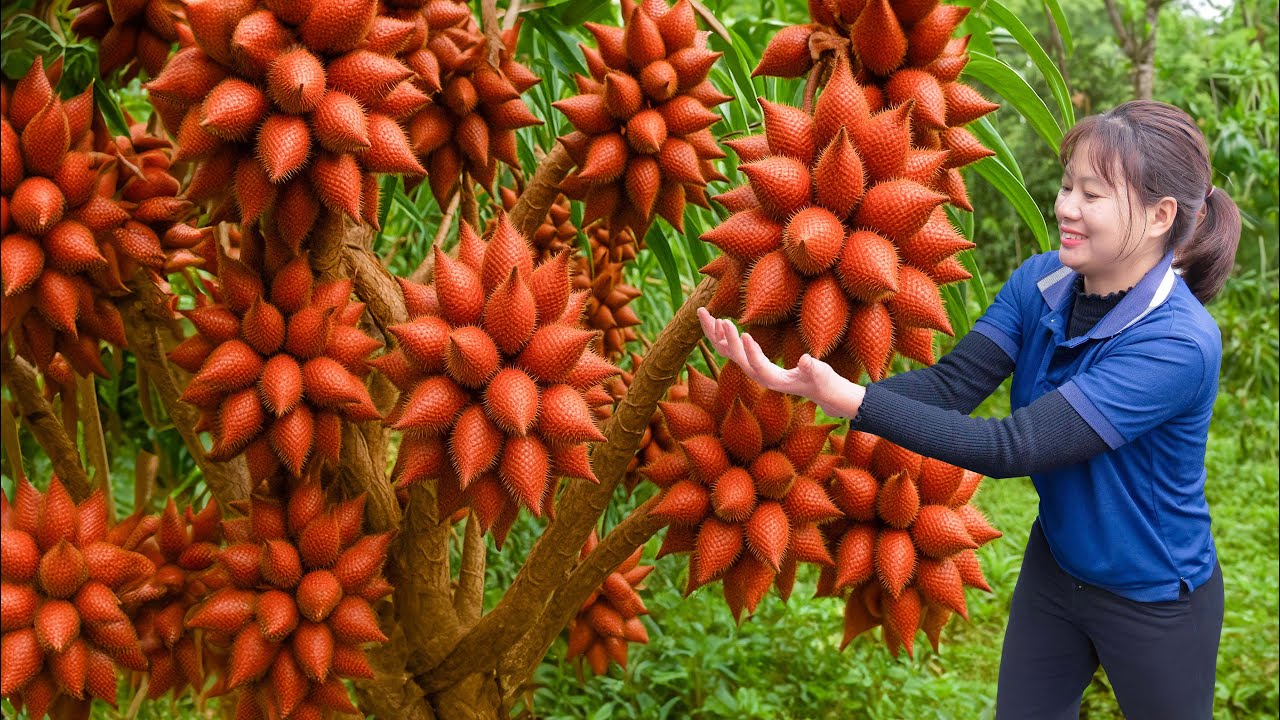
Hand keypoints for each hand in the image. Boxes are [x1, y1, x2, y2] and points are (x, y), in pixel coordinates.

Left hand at [697, 307, 864, 417]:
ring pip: (728, 351)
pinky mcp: (753, 362)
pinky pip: (732, 348)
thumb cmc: (820, 380)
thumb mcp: (820, 374)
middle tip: (719, 319)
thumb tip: (806, 360)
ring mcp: (753, 368)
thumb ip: (812, 368)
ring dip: (715, 333)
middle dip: (726, 339)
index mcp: (772, 379)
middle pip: (735, 357)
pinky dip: (723, 334)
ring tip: (703, 313)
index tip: (744, 333)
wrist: (818, 390)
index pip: (757, 365)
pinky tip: (717, 320)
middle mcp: (757, 375)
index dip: (750, 351)